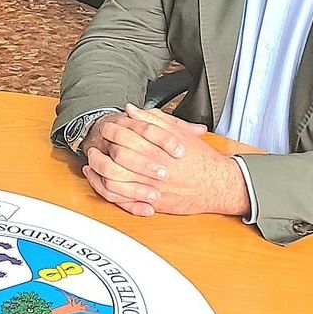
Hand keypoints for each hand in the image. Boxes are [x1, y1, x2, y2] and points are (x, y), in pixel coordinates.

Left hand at [82, 105, 246, 218]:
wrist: (218, 185)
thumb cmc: (200, 159)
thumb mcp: (179, 133)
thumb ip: (153, 120)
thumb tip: (130, 110)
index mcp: (159, 149)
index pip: (125, 136)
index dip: (112, 130)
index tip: (107, 128)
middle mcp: (153, 169)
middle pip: (116, 157)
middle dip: (101, 149)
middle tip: (96, 144)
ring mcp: (151, 188)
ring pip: (114, 180)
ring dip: (98, 170)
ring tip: (94, 161)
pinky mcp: (151, 203)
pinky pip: (121, 199)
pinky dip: (106, 189)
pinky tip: (99, 180)